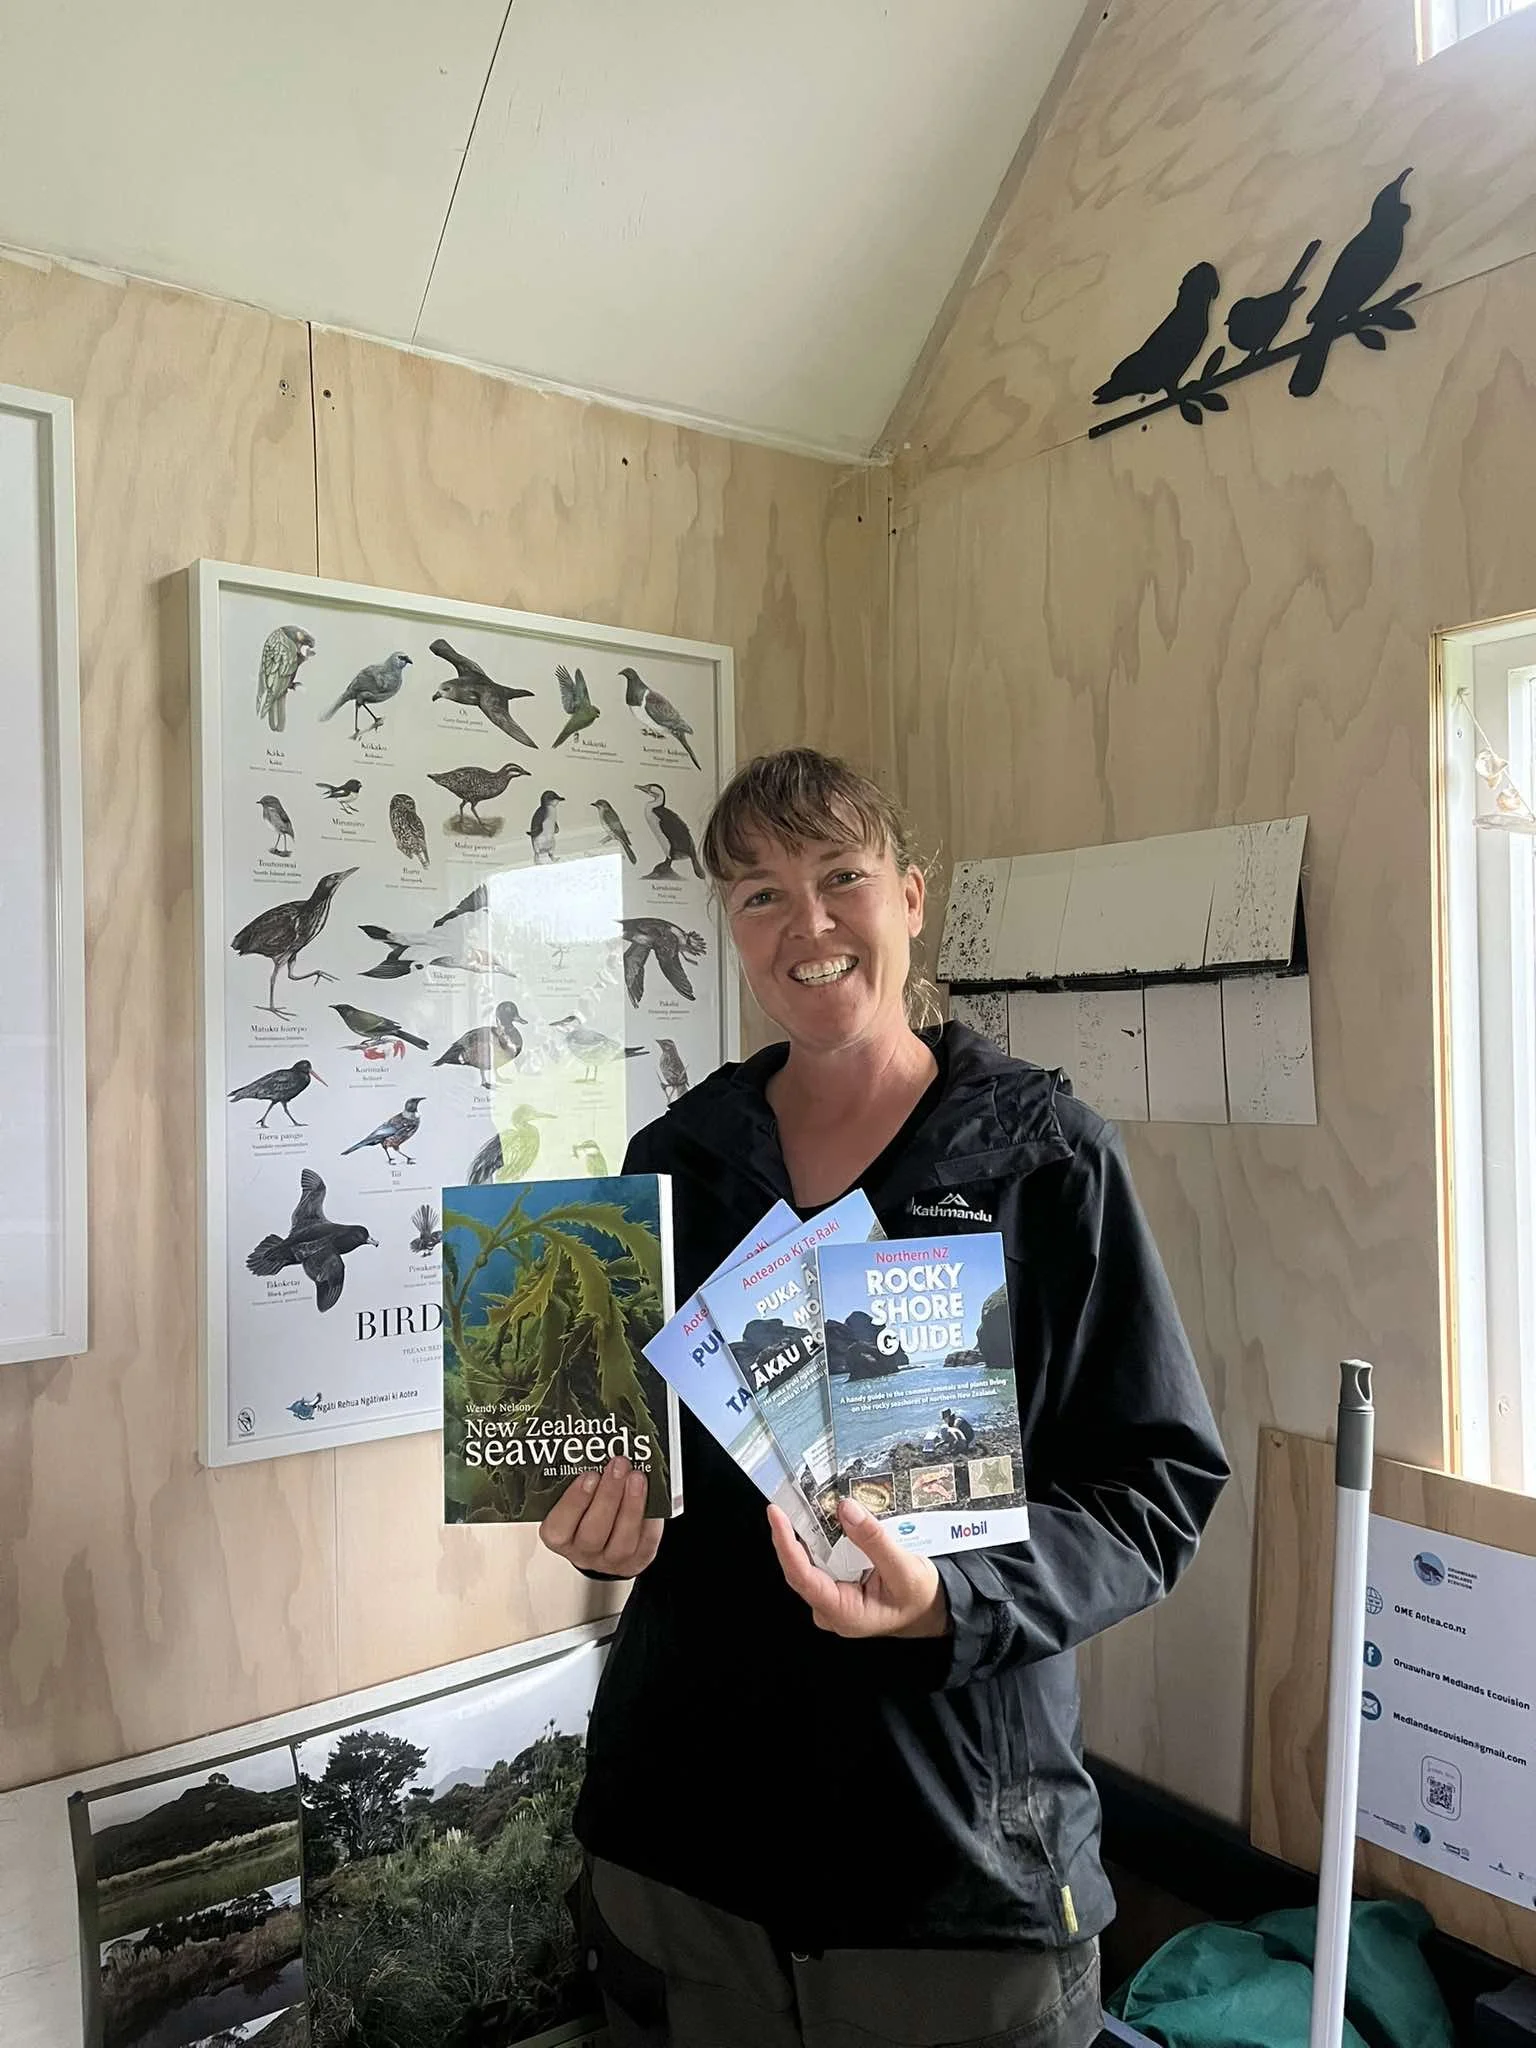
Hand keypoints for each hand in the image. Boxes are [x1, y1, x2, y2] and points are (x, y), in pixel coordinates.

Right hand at [539, 1456, 662, 1578]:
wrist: (608, 1534)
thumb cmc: (587, 1509)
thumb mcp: (576, 1493)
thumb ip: (580, 1479)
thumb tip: (595, 1448)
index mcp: (559, 1536)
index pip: (558, 1527)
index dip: (574, 1502)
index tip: (589, 1475)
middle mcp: (582, 1553)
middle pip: (593, 1534)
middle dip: (608, 1497)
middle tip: (618, 1466)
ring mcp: (609, 1561)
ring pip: (621, 1543)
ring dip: (631, 1506)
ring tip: (637, 1477)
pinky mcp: (635, 1562)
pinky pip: (645, 1544)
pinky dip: (650, 1520)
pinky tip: (652, 1498)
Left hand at [767, 1497, 949, 1639]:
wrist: (928, 1607)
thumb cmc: (918, 1597)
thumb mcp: (904, 1568)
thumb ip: (874, 1540)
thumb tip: (846, 1509)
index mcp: (843, 1614)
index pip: (803, 1578)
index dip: (786, 1545)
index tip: (776, 1514)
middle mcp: (829, 1609)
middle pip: (799, 1568)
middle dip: (792, 1534)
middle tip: (788, 1499)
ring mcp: (830, 1599)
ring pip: (808, 1563)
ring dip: (805, 1534)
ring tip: (800, 1503)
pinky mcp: (834, 1586)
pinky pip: (819, 1561)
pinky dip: (819, 1539)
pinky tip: (818, 1518)